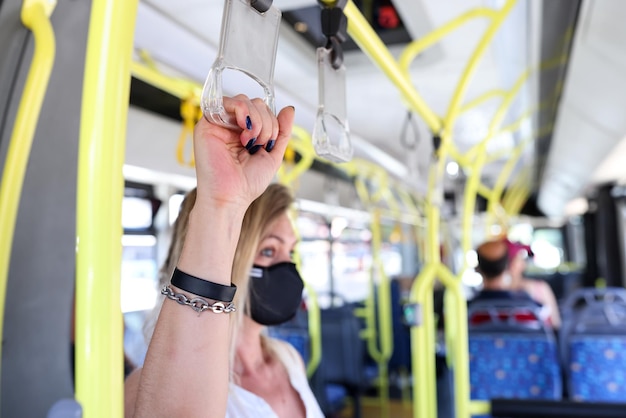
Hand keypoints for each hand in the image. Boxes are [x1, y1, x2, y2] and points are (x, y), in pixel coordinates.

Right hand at [193, 95, 293, 209]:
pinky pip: (228, 102)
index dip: (273, 122)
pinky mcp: (207, 124)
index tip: (268, 144)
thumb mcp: (273, 155)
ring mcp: (219, 124)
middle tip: (260, 144)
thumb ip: (282, 131)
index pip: (263, 110)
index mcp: (245, 132)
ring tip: (250, 142)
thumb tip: (289, 109)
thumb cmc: (247, 183)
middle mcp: (231, 126)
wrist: (231, 197)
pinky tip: (244, 132)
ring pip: (244, 100)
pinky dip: (243, 112)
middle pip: (255, 103)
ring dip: (257, 120)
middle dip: (266, 122)